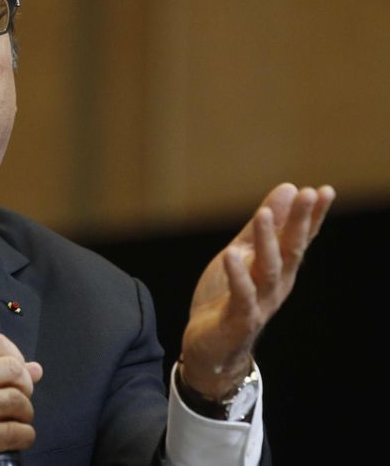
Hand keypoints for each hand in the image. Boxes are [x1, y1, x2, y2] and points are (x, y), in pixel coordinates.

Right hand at [0, 333, 42, 465]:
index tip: (18, 371)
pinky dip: (25, 435)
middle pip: (12, 369)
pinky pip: (14, 432)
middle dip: (26, 385)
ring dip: (26, 413)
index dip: (17, 356)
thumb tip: (35, 369)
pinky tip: (18, 437)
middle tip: (21, 398)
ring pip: (16, 400)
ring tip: (18, 419)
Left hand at [180, 183, 334, 397]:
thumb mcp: (243, 254)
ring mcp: (260, 303)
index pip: (300, 239)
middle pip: (291, 250)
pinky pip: (242, 296)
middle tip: (309, 194)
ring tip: (263, 213)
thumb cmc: (228, 296)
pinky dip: (238, 276)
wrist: (210, 347)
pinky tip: (231, 255)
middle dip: (300, 222)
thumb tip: (288, 189)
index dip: (313, 216)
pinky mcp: (239, 319)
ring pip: (268, 269)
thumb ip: (262, 226)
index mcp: (279, 268)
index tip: (324, 191)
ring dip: (267, 241)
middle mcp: (276, 284)